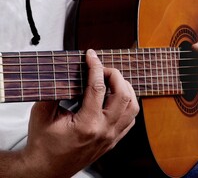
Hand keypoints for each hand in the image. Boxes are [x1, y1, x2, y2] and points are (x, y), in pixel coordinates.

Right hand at [19, 49, 138, 177]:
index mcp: (87, 125)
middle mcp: (104, 131)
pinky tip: (118, 99)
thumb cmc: (44, 144)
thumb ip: (53, 92)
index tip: (91, 55)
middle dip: (115, 75)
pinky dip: (128, 105)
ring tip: (113, 81)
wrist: (47, 169)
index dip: (95, 67)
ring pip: (132, 107)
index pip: (97, 88)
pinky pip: (131, 120)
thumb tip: (65, 72)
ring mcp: (112, 137)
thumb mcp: (41, 115)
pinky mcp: (114, 141)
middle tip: (103, 68)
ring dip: (126, 89)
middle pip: (123, 95)